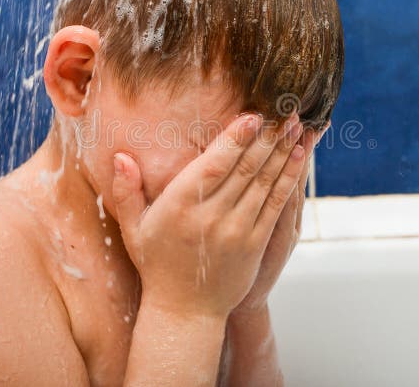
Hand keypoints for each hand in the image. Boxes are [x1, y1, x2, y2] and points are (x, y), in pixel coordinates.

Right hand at [111, 113, 308, 319]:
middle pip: (245, 168)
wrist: (184, 311)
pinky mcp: (255, 243)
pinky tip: (298, 155)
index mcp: (180, 206)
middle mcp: (211, 216)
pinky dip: (288, 178)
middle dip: (268, 135)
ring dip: (283, 150)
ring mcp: (237, 230)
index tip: (253, 115)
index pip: (214, 165)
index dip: (235, 139)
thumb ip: (126, 191)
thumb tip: (120, 156)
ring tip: (298, 123)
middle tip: (286, 107)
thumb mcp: (133, 228)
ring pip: (265, 182)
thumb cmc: (157, 264)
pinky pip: (276, 204)